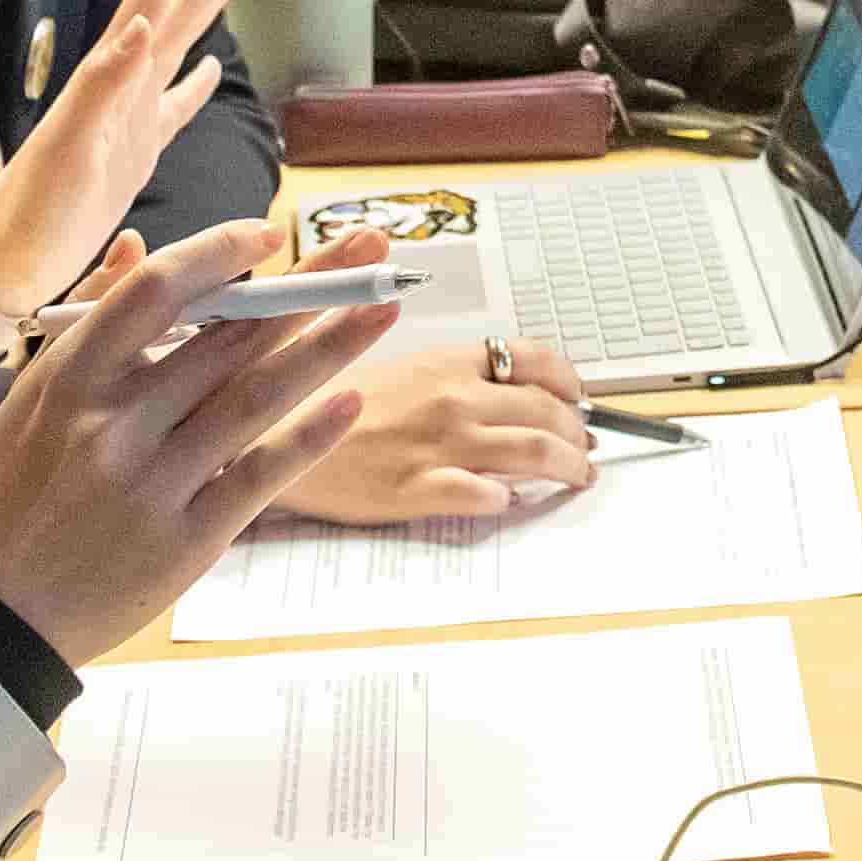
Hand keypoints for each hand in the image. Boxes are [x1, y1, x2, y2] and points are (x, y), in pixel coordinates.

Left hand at [0, 0, 265, 316]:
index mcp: (111, 76)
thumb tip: (142, 24)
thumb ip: (104, 84)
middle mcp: (124, 86)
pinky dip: (196, 84)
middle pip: (181, 7)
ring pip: (182, 43)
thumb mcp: (70, 146)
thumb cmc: (30, 209)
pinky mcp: (133, 153)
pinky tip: (207, 69)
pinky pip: (175, 107)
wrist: (2, 260)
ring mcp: (131, 117)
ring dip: (210, 5)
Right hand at [0, 220, 390, 667]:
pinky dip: (307, 437)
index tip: (271, 234)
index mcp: (72, 379)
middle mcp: (113, 425)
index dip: (218, 255)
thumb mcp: (31, 398)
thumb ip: (89, 318)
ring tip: (384, 307)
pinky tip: (352, 401)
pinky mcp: (185, 541)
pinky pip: (258, 477)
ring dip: (329, 348)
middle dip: (307, 287)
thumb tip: (140, 244)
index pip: (156, 292)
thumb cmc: (14, 496)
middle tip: (369, 250)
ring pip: (255, 399)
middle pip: (227, 338)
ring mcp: (152, 484)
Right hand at [270, 335, 590, 524]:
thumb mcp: (400, 366)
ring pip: (534, 453)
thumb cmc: (333, 401)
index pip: (536, 360)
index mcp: (448, 361)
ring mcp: (440, 444)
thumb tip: (505, 380)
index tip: (579, 398)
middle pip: (547, 412)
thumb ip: (453, 372)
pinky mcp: (420, 489)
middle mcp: (453, 398)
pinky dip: (510, 499)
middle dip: (579, 433)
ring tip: (576, 476)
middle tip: (585, 447)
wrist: (276, 432)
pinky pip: (487, 495)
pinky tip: (510, 500)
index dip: (570, 382)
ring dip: (568, 467)